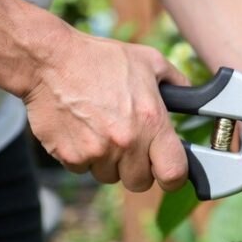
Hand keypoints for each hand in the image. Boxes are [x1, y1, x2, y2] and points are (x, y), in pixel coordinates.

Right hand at [23, 28, 189, 192]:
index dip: (174, 177)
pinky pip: (83, 170)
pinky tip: (82, 129)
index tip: (169, 171)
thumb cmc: (101, 59)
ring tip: (102, 129)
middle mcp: (126, 142)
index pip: (174, 174)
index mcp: (151, 122)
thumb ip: (177, 82)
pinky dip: (83, 156)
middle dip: (137, 168)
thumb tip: (191, 95)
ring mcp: (96, 153)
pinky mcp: (69, 157)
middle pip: (140, 182)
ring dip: (109, 162)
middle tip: (130, 143)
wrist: (50, 61)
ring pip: (110, 177)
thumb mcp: (149, 61)